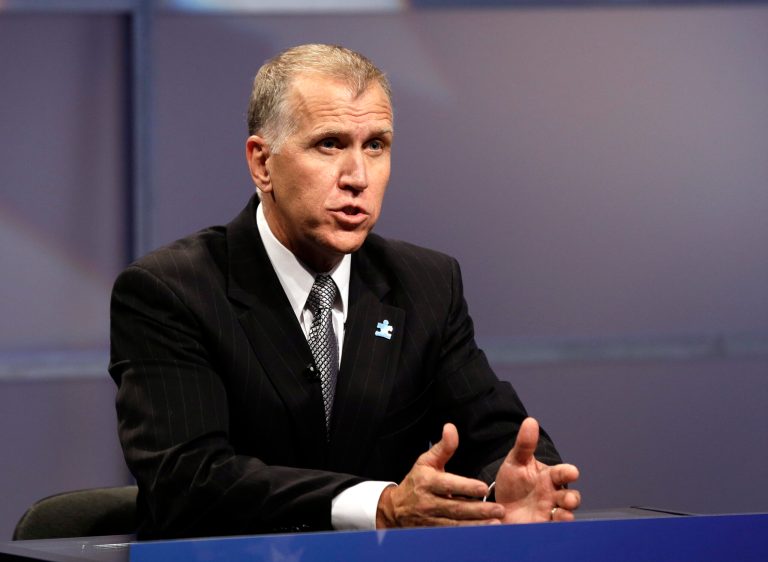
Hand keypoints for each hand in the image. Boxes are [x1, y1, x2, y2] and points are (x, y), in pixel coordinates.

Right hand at [376, 423, 504, 527]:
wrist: (395, 508)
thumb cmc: (416, 481)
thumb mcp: (426, 461)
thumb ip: (443, 447)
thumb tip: (451, 428)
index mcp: (427, 481)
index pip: (448, 484)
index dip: (466, 487)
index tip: (484, 488)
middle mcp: (428, 502)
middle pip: (456, 507)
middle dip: (478, 510)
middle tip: (499, 509)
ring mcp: (430, 519)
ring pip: (455, 524)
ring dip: (476, 525)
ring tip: (495, 524)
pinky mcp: (432, 532)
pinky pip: (451, 535)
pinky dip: (467, 535)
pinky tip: (482, 534)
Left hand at [495, 417, 580, 522]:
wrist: (500, 504)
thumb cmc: (514, 481)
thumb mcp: (516, 461)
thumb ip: (524, 444)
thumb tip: (530, 421)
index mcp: (549, 477)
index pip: (562, 473)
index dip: (568, 472)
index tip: (572, 472)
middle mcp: (552, 496)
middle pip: (569, 498)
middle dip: (571, 499)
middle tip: (567, 500)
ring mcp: (547, 513)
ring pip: (564, 516)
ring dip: (565, 516)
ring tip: (563, 516)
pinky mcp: (540, 528)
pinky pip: (550, 531)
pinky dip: (552, 530)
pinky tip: (546, 528)